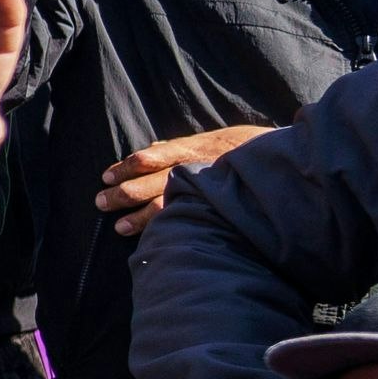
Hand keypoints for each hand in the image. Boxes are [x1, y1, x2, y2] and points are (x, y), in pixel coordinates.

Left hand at [94, 122, 271, 237]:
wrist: (276, 161)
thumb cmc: (237, 150)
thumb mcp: (207, 141)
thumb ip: (178, 147)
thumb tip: (152, 149)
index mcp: (188, 149)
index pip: (147, 158)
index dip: (125, 168)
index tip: (106, 177)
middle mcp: (193, 168)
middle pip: (148, 183)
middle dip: (122, 194)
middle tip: (101, 202)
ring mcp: (204, 189)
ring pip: (164, 205)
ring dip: (139, 218)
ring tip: (120, 227)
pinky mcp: (215, 206)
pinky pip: (187, 218)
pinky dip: (167, 227)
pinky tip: (154, 237)